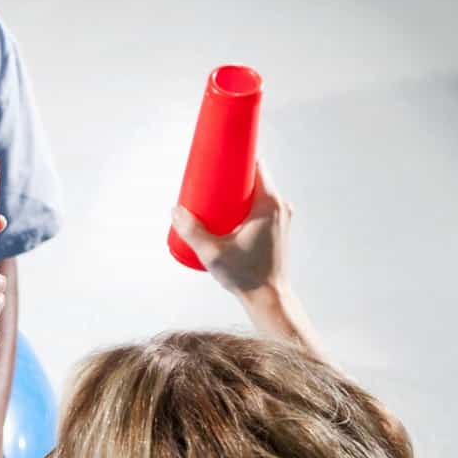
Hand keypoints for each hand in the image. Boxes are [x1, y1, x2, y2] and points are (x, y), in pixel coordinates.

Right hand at [171, 158, 291, 296]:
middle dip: (231, 177)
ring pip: (257, 195)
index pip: (256, 166)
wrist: (269, 298)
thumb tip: (176, 211)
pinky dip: (245, 206)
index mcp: (269, 205)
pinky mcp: (277, 230)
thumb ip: (192, 231)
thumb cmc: (246, 275)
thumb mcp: (212, 253)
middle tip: (208, 182)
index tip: (218, 159)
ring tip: (214, 200)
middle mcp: (280, 208)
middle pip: (255, 179)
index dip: (236, 159)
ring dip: (237, 193)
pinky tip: (228, 214)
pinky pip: (261, 208)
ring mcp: (281, 219)